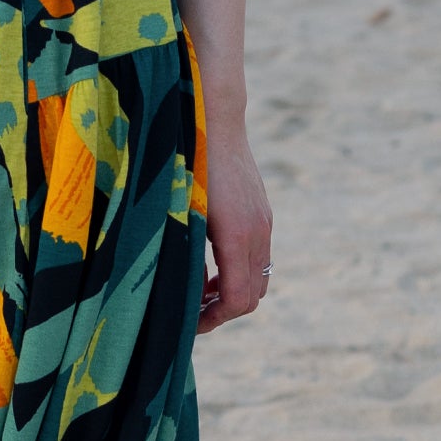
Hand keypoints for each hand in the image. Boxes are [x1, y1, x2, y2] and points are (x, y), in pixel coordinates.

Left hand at [196, 125, 272, 333]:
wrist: (212, 116)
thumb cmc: (185, 161)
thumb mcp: (178, 210)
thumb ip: (182, 252)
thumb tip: (178, 290)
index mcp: (236, 235)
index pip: (239, 300)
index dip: (214, 320)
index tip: (189, 324)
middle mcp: (258, 231)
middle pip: (253, 294)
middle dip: (223, 309)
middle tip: (189, 312)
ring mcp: (263, 220)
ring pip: (258, 275)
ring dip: (231, 289)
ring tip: (196, 289)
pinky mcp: (261, 210)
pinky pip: (257, 254)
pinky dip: (236, 268)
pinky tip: (207, 261)